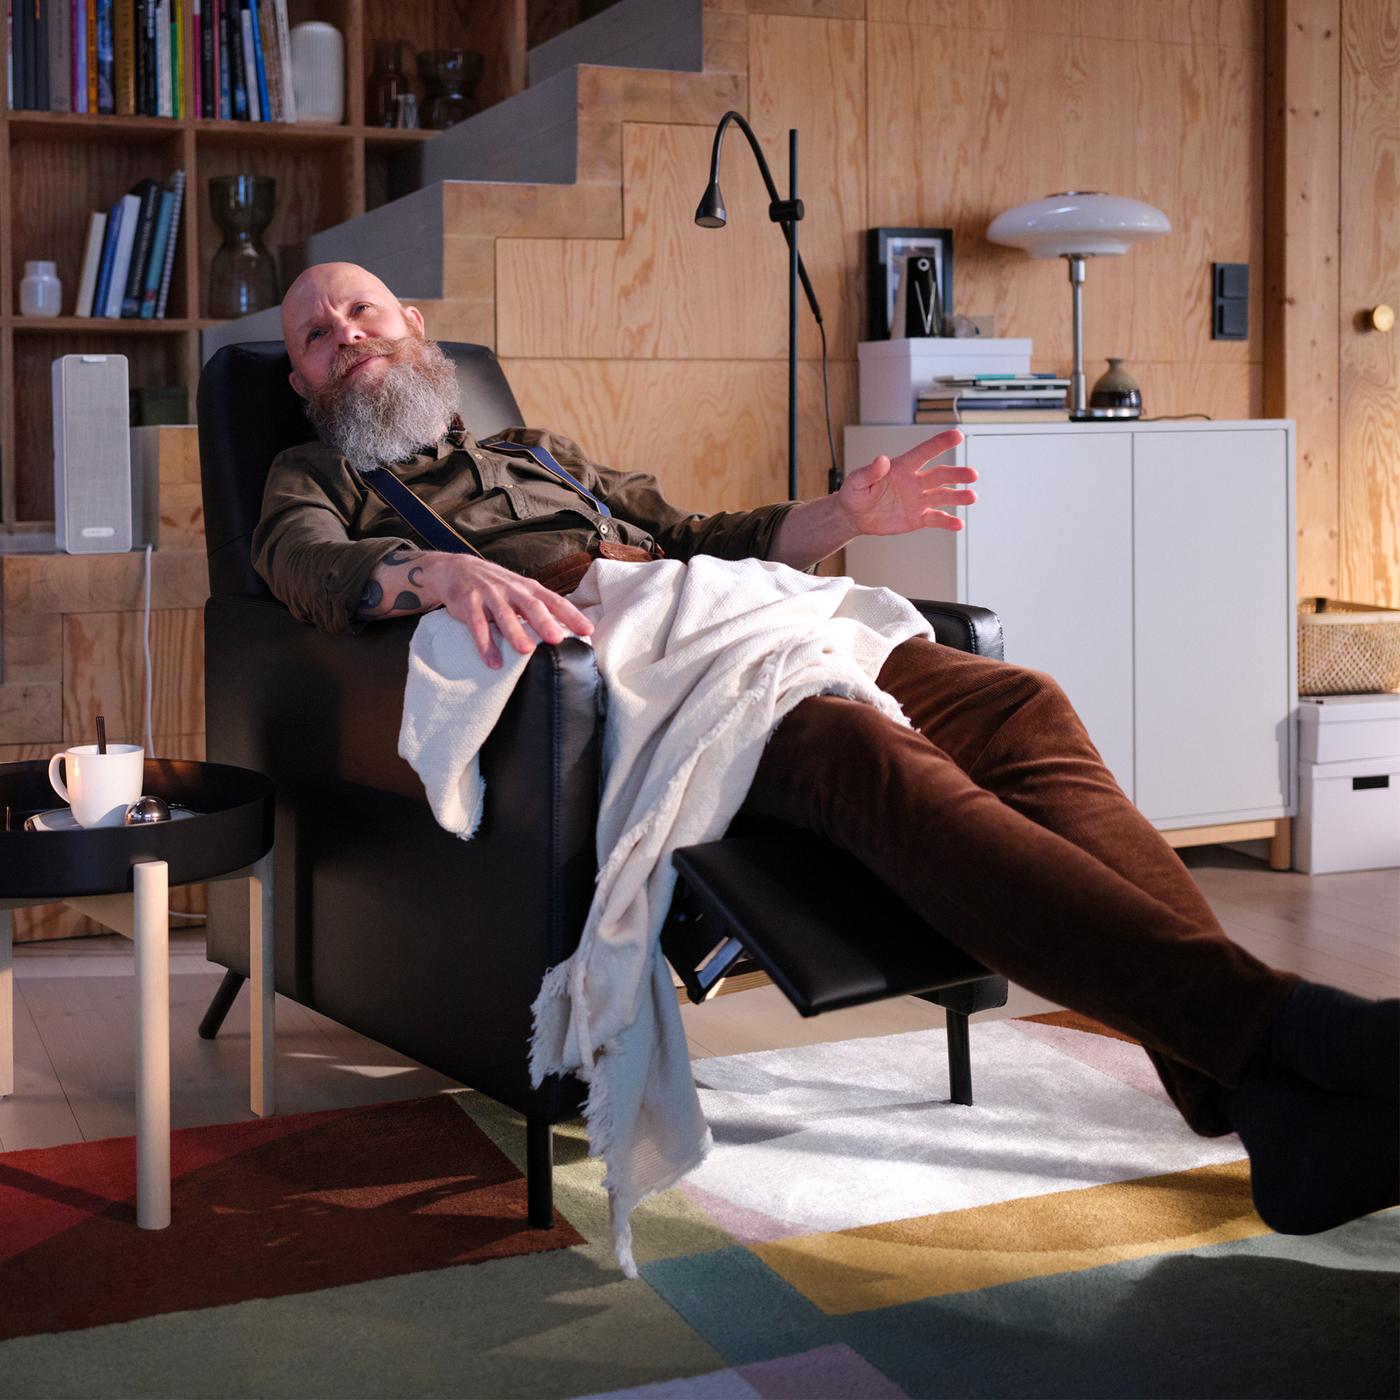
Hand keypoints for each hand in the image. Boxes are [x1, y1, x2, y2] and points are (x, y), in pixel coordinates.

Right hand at [419, 554, 593, 668]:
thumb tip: (568, 630)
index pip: (555, 601)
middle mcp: (512, 590)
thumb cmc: (498, 587)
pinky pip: (477, 625)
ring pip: (504, 615)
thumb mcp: (521, 591)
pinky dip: (485, 645)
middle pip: (531, 606)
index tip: (588, 630)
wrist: (458, 569)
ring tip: (526, 651)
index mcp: (529, 588)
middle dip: (545, 622)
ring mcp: (490, 595)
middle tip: (557, 639)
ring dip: (515, 633)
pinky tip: (493, 662)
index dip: (572, 615)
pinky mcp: (469, 603)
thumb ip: (540, 608)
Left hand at [838, 429, 977, 536]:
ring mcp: (918, 500)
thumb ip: (870, 471)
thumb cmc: (855, 493)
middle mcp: (915, 482)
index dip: (940, 444)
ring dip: (957, 496)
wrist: (854, 516)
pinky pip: (936, 518)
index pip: (924, 453)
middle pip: (939, 475)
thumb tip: (882, 459)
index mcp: (902, 467)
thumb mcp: (857, 480)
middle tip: (972, 474)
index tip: (958, 435)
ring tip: (972, 497)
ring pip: (942, 495)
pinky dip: (947, 521)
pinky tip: (958, 524)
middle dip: (956, 474)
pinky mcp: (918, 517)